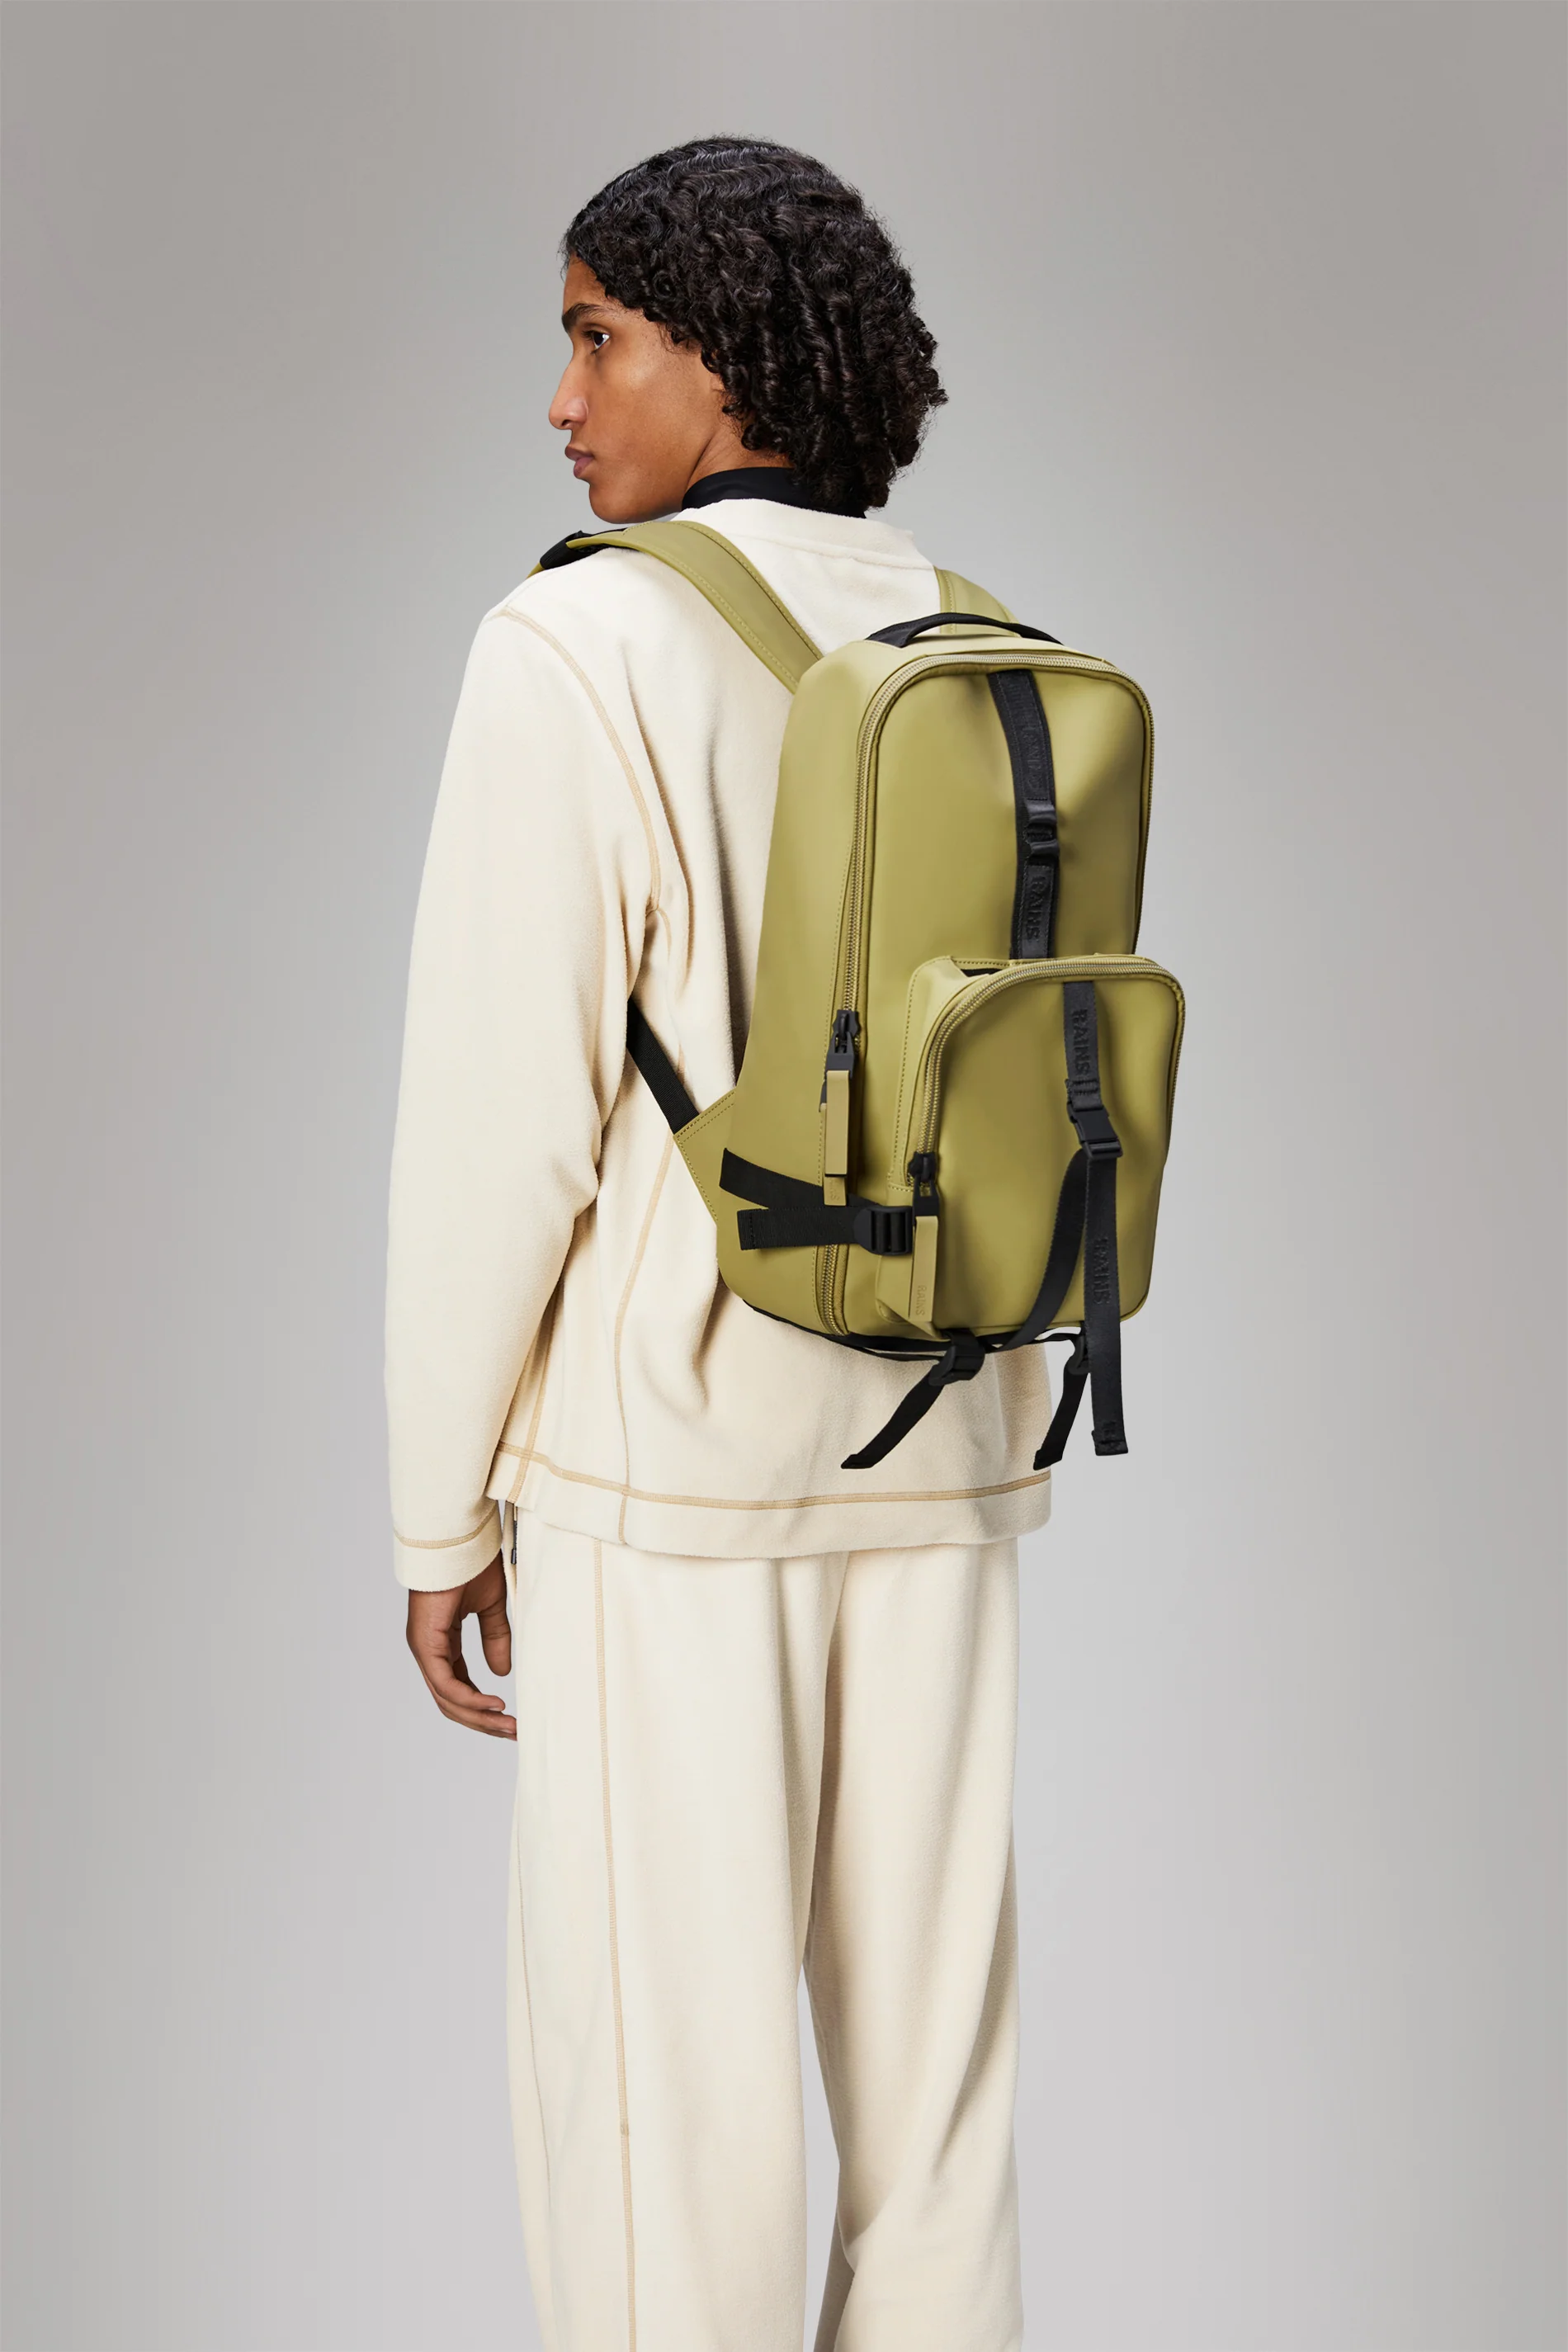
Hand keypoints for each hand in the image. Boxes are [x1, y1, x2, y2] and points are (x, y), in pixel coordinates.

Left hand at [406, 1554, 514, 1738]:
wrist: (458, 1538)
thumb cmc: (472, 1563)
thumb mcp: (492, 1607)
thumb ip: (495, 1638)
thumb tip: (501, 1673)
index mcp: (441, 1642)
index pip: (459, 1687)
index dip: (483, 1707)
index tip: (511, 1718)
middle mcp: (429, 1650)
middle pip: (452, 1701)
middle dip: (483, 1721)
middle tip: (513, 1733)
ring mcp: (424, 1648)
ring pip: (448, 1699)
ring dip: (479, 1717)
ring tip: (508, 1726)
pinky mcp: (425, 1644)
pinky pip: (447, 1684)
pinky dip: (471, 1699)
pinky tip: (494, 1705)